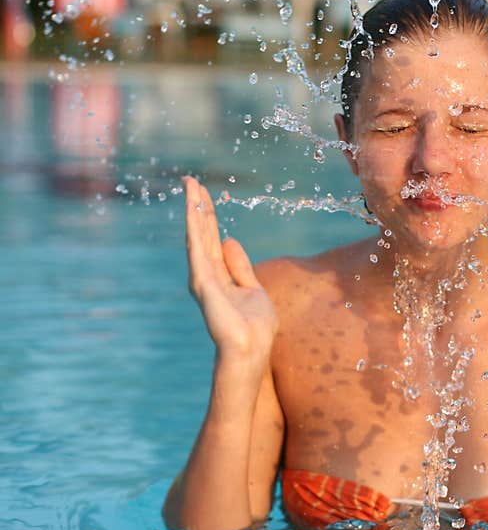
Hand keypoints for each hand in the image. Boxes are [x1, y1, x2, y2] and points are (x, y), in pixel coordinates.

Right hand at [184, 176, 277, 362]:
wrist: (252, 349)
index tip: (203, 192)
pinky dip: (194, 228)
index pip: (212, 238)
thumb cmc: (254, 327)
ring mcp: (203, 278)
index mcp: (220, 275)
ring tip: (190, 186)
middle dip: (197, 206)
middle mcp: (207, 274)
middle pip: (202, 233)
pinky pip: (197, 248)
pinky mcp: (203, 283)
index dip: (208, 215)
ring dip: (193, 210)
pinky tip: (192, 210)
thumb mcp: (253, 289)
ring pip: (196, 236)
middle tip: (191, 180)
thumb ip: (240, 266)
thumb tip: (229, 240)